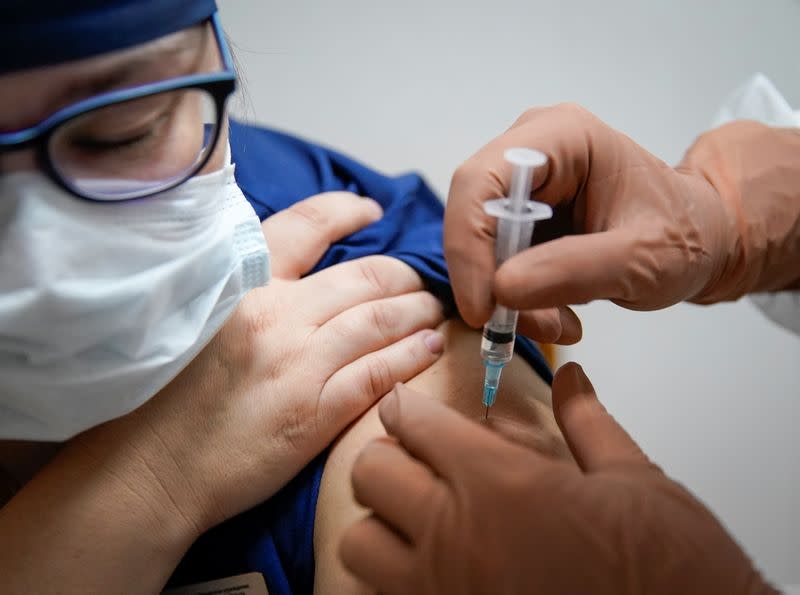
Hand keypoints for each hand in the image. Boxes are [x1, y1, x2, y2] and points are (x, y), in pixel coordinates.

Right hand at [75, 192, 445, 535]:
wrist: (154, 467)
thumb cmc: (172, 395)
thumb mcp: (199, 318)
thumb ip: (250, 288)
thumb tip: (305, 269)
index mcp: (242, 284)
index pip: (306, 224)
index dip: (347, 210)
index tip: (372, 212)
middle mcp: (275, 315)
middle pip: (365, 275)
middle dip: (404, 274)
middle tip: (419, 280)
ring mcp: (298, 363)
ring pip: (381, 319)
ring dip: (418, 311)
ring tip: (432, 311)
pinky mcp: (315, 412)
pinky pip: (380, 372)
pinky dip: (414, 355)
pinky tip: (430, 347)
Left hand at [340, 365, 776, 594]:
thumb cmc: (670, 567)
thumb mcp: (635, 480)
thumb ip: (589, 422)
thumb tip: (572, 378)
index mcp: (502, 482)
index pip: (414, 423)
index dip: (407, 408)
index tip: (410, 409)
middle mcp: (458, 535)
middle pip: (371, 471)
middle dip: (388, 456)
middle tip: (417, 461)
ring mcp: (444, 590)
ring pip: (360, 541)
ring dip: (379, 523)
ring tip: (414, 521)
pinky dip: (390, 577)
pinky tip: (425, 569)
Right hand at [446, 105, 799, 327]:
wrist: (699, 238)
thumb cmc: (683, 236)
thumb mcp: (642, 260)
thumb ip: (575, 270)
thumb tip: (501, 288)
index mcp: (562, 137)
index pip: (481, 181)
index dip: (469, 245)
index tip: (482, 308)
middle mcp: (530, 150)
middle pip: (471, 214)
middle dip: (489, 279)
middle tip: (523, 326)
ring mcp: (521, 183)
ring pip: (478, 245)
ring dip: (505, 297)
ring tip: (558, 324)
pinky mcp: (520, 215)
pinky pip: (494, 260)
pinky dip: (515, 297)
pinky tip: (556, 314)